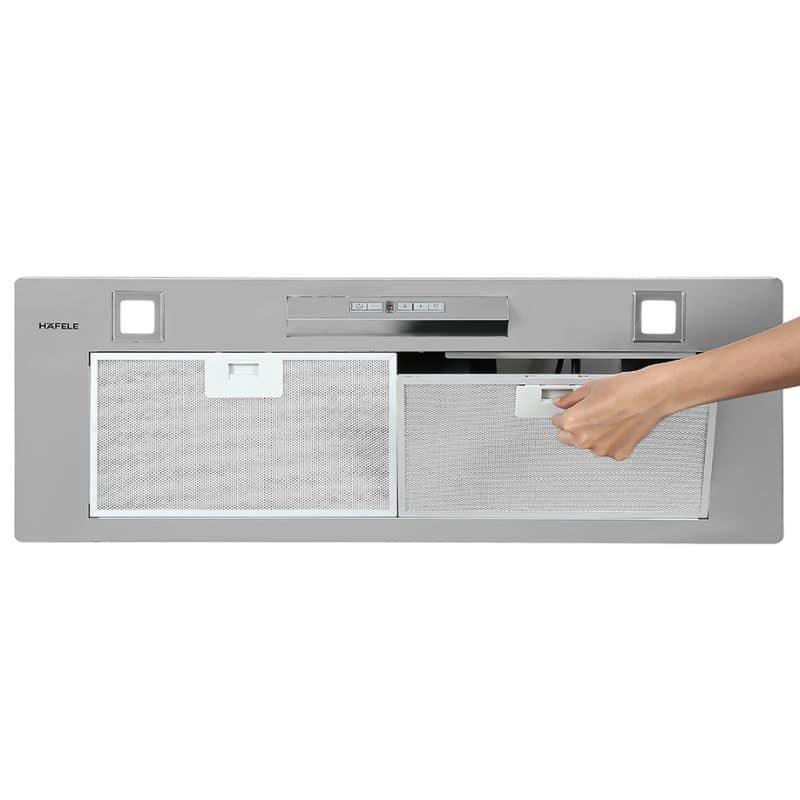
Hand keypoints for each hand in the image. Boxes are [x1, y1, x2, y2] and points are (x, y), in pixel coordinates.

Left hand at [550, 366, 674, 460]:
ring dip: (592, 436)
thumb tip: (561, 402)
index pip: (556, 422)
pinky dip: (610, 441)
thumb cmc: (625, 389)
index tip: (570, 411)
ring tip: (607, 418)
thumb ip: (570, 399)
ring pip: (587, 445)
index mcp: (573, 422)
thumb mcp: (590, 387)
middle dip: (573, 428)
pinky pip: (606, 449)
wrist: (653, 395)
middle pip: (567, 438)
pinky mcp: (618, 454)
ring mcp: (602, 449)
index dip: (564, 414)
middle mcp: (584, 439)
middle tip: (588, 415)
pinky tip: (618, 426)